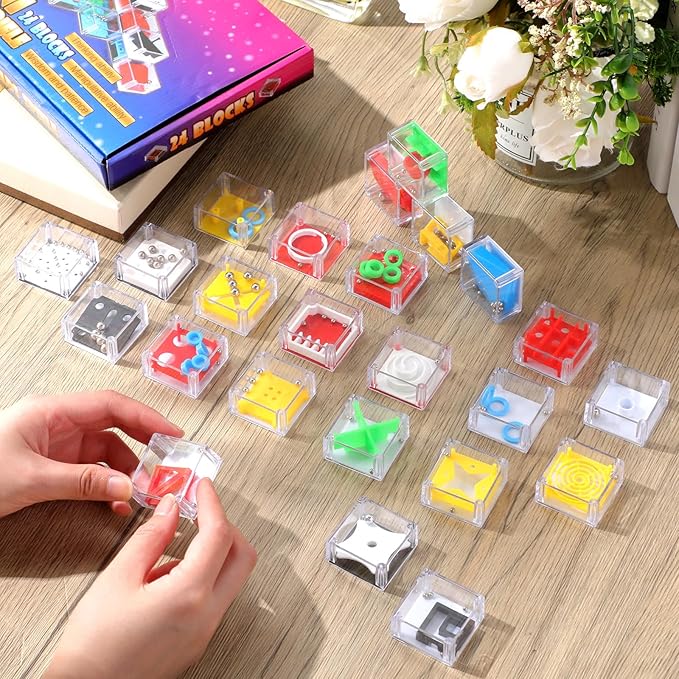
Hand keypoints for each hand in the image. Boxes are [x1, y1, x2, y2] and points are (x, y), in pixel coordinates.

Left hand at [0, 390, 182, 517]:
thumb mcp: (29, 478)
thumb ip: (81, 481)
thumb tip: (126, 485)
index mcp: (53, 412)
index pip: (112, 406)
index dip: (146, 417)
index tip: (172, 433)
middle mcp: (59, 425)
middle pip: (114, 428)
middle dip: (142, 446)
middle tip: (166, 465)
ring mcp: (57, 446)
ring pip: (105, 453)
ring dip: (126, 472)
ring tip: (140, 493)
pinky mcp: (53, 467)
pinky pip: (91, 472)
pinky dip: (107, 486)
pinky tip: (114, 501)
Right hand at [44, 480, 256, 678]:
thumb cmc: (94, 647)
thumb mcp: (118, 579)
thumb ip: (150, 537)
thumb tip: (170, 508)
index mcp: (189, 595)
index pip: (218, 535)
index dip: (212, 504)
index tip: (203, 487)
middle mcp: (207, 615)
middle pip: (242, 557)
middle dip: (226, 526)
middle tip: (201, 510)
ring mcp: (206, 631)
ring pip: (231, 578)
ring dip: (213, 552)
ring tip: (172, 547)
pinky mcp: (198, 640)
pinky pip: (215, 597)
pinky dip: (203, 575)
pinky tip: (166, 576)